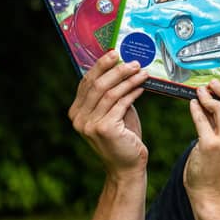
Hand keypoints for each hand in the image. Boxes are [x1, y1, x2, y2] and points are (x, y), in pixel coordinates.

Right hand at [68, 50, 149, 180]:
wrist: (127, 166)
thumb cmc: (124, 137)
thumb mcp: (115, 112)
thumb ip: (113, 94)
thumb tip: (123, 67)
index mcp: (76, 112)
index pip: (86, 82)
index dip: (100, 66)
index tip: (115, 53)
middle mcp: (79, 118)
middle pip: (97, 84)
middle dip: (116, 69)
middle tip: (133, 61)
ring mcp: (89, 124)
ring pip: (110, 92)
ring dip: (128, 79)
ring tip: (142, 72)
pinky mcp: (105, 129)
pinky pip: (121, 103)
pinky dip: (133, 92)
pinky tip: (142, 87)